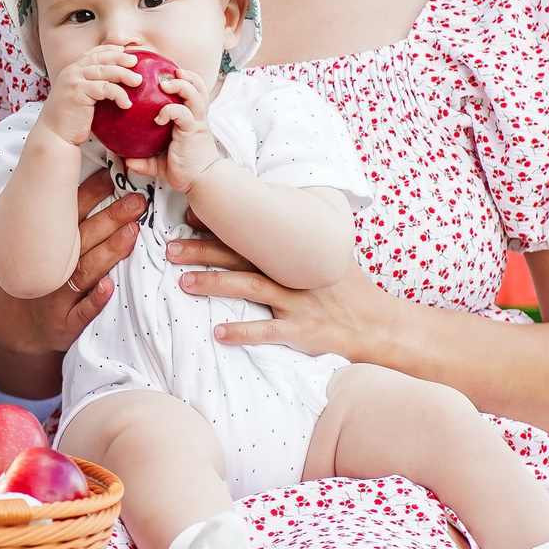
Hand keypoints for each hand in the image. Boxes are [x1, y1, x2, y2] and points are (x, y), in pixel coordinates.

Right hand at [7, 170, 145, 349]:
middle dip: (111, 217)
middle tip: (137, 201)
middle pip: (83, 238)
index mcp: (46, 245)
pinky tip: (109, 286)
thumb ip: (60, 223)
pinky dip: (95, 300)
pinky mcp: (65, 325)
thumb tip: (96, 179)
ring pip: (86, 270)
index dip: (91, 193)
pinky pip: (82, 313)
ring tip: (132, 231)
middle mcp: (51, 267)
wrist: (10, 328)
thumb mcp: (35, 250)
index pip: (69, 214)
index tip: (112, 175)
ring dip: (110, 250)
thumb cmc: (34, 279)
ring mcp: (57, 297)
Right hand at [31, 45, 142, 148]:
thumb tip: (119, 82)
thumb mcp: (82, 96)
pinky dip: (118, 94)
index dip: (111, 49)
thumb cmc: (71, 118)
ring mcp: (74, 80)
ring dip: (123, 74)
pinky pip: (104, 89)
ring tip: (137, 81)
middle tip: (136, 62)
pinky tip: (126, 103)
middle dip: (120, 58)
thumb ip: (95, 86)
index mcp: (74, 69)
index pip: (94, 52)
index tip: (126, 51)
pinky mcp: (78, 92)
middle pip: (101, 59)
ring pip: (104, 71)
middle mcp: (72, 71)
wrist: (55, 134)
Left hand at [121, 70, 222, 190]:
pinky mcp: (193, 129)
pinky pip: (181, 112)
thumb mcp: (161, 163)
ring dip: (180, 84)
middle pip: (198, 86)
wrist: (201, 181)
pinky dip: (169, 110)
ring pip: (194, 94)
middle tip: (169, 71)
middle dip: (185, 75)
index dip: (182, 81)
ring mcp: (196, 122)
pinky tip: (157, 118)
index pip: (191, 92)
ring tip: (165, 84)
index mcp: (192, 118)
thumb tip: (126, 161)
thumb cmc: (184, 170)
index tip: (164, 76)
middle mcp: (197, 116)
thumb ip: (145, 160)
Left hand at [167, 230, 399, 360]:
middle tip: (170, 247)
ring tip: (183, 282)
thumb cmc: (347, 287)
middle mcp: (291, 273)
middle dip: (203, 251)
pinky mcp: (301, 330)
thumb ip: (298, 240)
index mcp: (293, 254)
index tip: (190, 215)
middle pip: (240, 257)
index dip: (220, 225)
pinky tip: (217, 333)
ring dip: (214, 284)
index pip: (251, 233)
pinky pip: (268, 331)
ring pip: (249, 289)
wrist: (377, 323)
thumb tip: (270, 217)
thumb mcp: (328, 254)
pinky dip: (243, 332)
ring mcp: (295, 302)